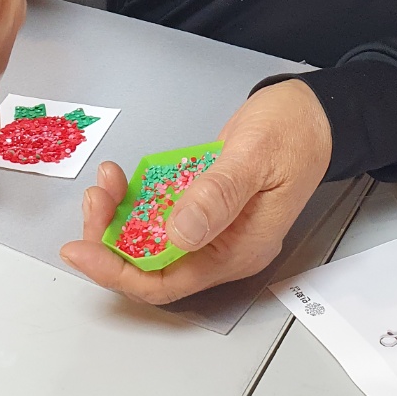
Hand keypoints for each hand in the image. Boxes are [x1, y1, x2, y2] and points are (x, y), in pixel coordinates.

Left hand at [60, 80, 331, 302]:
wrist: (315, 113)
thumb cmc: (293, 131)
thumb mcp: (254, 155)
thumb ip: (219, 195)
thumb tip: (178, 234)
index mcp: (239, 249)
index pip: (167, 282)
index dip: (119, 271)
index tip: (81, 249)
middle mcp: (223, 247)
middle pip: (152, 266)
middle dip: (112, 239)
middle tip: (94, 199)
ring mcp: (214, 228)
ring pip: (152, 240)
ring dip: (120, 217)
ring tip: (106, 182)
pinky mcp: (205, 207)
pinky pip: (161, 215)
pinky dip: (136, 201)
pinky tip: (123, 179)